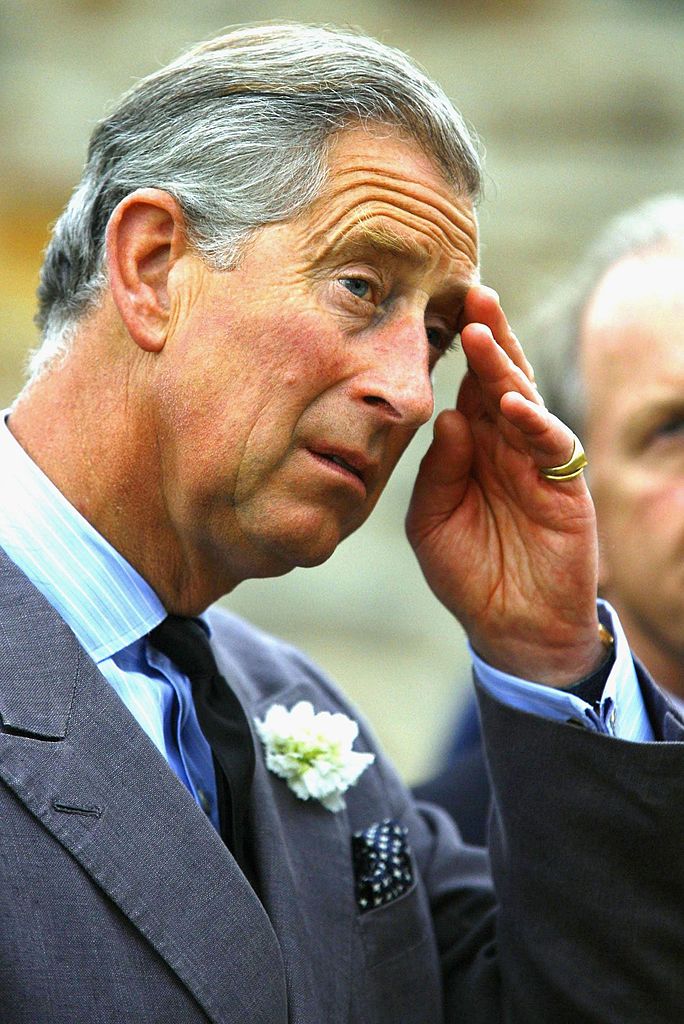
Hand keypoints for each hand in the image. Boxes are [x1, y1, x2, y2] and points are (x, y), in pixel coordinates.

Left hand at [406, 286, 602, 686]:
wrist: (511, 627)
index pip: (466, 387)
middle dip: (487, 335)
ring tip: (483, 332)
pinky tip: (512, 402)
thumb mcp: (431, 521)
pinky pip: (552, 444)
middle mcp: (506, 445)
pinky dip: (534, 422)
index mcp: (474, 447)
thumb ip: (438, 470)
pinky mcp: (564, 486)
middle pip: (498, 378)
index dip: (456, 352)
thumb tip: (448, 417)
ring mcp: (537, 462)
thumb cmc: (467, 573)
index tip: (435, 310)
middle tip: (469, 292)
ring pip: (525, 399)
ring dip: (505, 366)